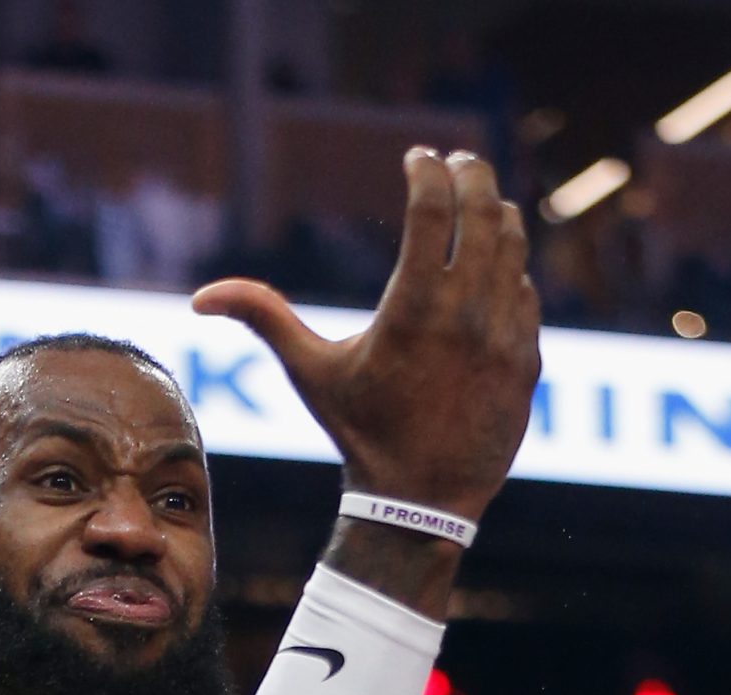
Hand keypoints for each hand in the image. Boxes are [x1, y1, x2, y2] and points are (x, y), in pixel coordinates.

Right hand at [191, 148, 543, 521]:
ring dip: (497, 213)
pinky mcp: (528, 360)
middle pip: (485, 211)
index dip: (426, 171)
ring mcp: (506, 335)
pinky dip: (510, 269)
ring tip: (479, 202)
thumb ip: (265, 319)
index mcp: (414, 308)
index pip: (434, 208)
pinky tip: (491, 265)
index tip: (417, 157)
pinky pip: (526, 293)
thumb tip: (202, 297)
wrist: (422, 502)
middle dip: (470, 174)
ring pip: (514, 246)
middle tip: (456, 161)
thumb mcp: (311, 373)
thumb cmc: (361, 433)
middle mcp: (468, 314)